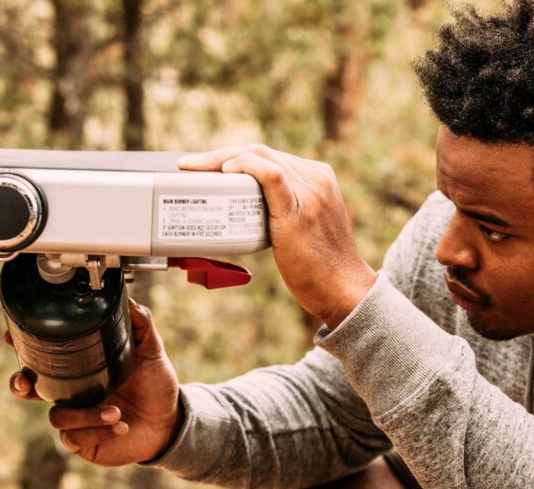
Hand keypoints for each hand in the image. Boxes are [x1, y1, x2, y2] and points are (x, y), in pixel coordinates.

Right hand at [9, 300, 181, 465]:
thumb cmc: (155, 385)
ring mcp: (76, 418)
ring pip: (57, 415)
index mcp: (84, 369)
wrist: (170, 420)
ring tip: (116, 411)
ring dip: (86, 414)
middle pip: (29, 389)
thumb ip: (141, 325)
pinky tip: (120, 427)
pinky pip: (73, 438)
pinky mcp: (83, 441)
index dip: (24, 349)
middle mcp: (74, 393)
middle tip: (28, 382)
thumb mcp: (151, 351)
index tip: (11, 337)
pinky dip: (97, 431)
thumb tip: (130, 301)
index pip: (46, 358)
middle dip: (20, 384)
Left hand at [178, 145, 376, 327]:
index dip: (235, 156)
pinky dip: (246, 167)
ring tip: (194, 169)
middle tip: (190, 165)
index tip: (210, 166)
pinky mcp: (299, 210)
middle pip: (261, 152)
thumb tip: (247, 214)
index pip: (269, 156)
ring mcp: (310, 192)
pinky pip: (271, 176)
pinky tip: (226, 171)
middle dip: (220, 154)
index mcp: (318, 178)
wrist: (343, 290)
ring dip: (221, 159)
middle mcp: (316, 178)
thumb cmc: (319, 268)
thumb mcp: (305, 228)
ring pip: (261, 157)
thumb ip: (284, 212)